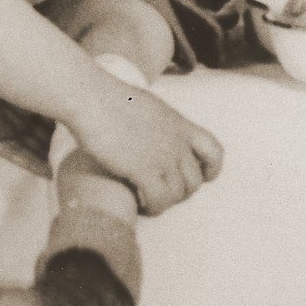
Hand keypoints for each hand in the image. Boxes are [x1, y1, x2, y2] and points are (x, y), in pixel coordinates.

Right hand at [68, 77, 223, 215]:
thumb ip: (157, 122)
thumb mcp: (146, 105)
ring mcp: (162, 156)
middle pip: (195, 180)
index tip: (199, 177)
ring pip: (178, 194)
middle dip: (181, 192)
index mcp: (179, 124)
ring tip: (147, 203)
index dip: (211, 169)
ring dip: (164, 203)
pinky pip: (160, 201)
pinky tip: (139, 206)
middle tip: (160, 193)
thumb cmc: (108, 97)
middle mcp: (176, 141)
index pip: (213, 150)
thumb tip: (150, 130)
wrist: (92, 98)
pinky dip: (152, 208)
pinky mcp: (144, 169)